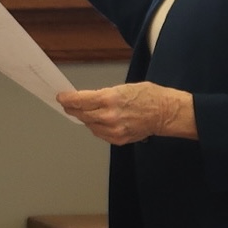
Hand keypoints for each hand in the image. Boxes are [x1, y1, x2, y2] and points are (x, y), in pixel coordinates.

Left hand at [58, 83, 195, 143]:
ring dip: (86, 118)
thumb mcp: (121, 88)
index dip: (67, 99)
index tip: (61, 98)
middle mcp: (109, 116)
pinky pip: (99, 133)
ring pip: (89, 125)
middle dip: (73, 109)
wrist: (165, 113)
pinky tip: (102, 121)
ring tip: (90, 111)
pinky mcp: (118, 139)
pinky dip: (96, 127)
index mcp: (109, 99)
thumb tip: (84, 100)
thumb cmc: (148, 96)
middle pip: (81, 114)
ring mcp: (113, 130)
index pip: (78, 101)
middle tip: (69, 104)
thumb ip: (101, 96)